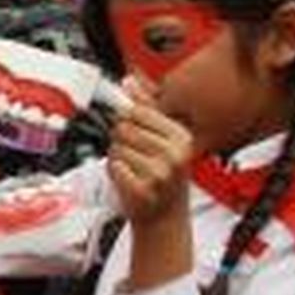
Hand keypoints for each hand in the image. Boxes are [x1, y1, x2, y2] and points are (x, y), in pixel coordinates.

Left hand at [106, 78, 193, 224]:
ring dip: (117, 157)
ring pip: (116, 148)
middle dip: (121, 140)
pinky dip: (114, 172)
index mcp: (181, 136)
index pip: (139, 111)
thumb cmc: (164, 175)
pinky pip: (114, 167)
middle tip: (135, 154)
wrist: (165, 215)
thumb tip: (129, 80)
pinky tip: (129, 179)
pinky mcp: (142, 190)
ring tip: (133, 168)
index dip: (128, 118)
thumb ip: (146, 106)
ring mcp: (159, 173)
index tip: (132, 128)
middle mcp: (174, 154)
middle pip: (124, 128)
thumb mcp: (162, 137)